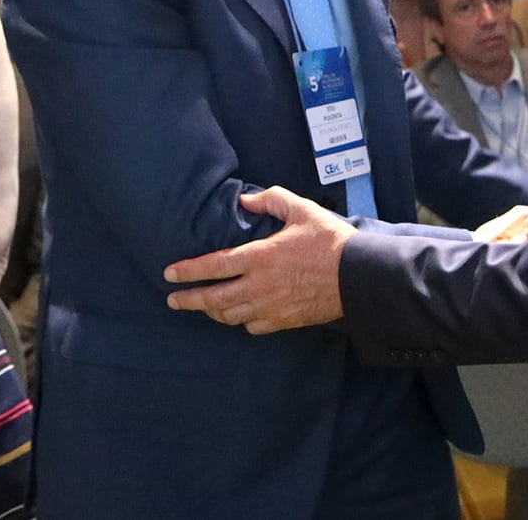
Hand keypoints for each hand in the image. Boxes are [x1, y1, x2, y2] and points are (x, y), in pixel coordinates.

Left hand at [164, 186, 351, 333]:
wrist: (358, 274)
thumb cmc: (330, 240)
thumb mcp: (302, 210)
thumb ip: (272, 199)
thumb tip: (245, 200)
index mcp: (260, 257)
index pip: (213, 266)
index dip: (188, 270)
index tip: (169, 273)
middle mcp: (259, 285)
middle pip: (212, 298)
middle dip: (188, 300)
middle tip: (173, 300)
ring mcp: (270, 306)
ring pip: (229, 315)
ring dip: (212, 311)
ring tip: (204, 307)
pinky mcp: (284, 320)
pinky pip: (252, 327)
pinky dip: (242, 322)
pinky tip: (240, 316)